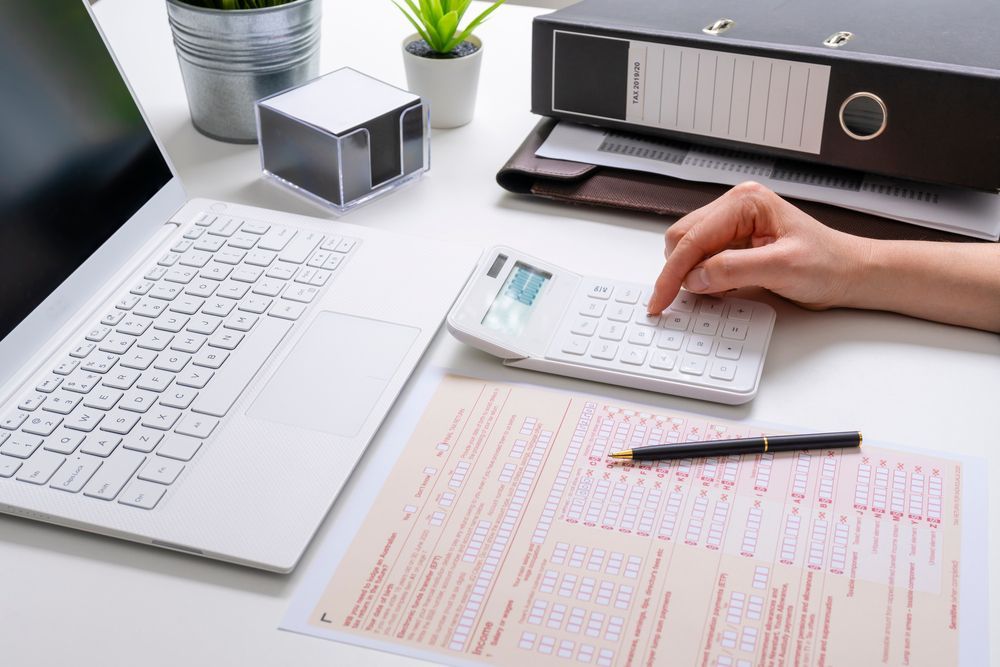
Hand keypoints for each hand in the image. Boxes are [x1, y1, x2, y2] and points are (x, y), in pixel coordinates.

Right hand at [647, 182, 870, 314]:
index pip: (693, 237)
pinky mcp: (735, 244)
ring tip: (710, 294)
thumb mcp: (782, 267)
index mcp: (746, 202)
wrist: (850, 275)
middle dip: (677, 271)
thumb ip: (734, 270)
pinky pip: (703, 261)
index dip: (673, 271)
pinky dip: (702, 279)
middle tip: (673, 301)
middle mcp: (736, 208)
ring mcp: (734, 226)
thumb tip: (695, 278)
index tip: (660, 299)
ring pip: (688, 250)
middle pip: (682, 238)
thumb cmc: (829, 264)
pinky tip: (719, 290)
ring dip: (690, 276)